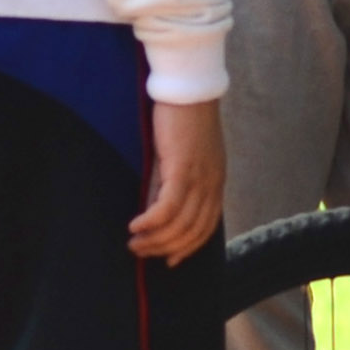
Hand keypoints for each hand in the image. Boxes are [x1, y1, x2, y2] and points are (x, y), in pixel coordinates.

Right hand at [128, 96, 225, 262]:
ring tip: (133, 244)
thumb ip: (180, 178)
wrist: (189, 89)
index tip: (169, 260)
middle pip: (192, 232)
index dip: (188, 248)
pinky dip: (150, 222)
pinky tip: (134, 226)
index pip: (206, 227)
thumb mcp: (188, 154)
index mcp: (216, 182)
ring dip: (154, 240)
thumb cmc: (186, 117)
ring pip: (179, 225)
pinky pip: (166, 208)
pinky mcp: (182, 170)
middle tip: (141, 253)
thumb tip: (160, 202)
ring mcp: (199, 179)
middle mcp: (212, 185)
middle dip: (165, 249)